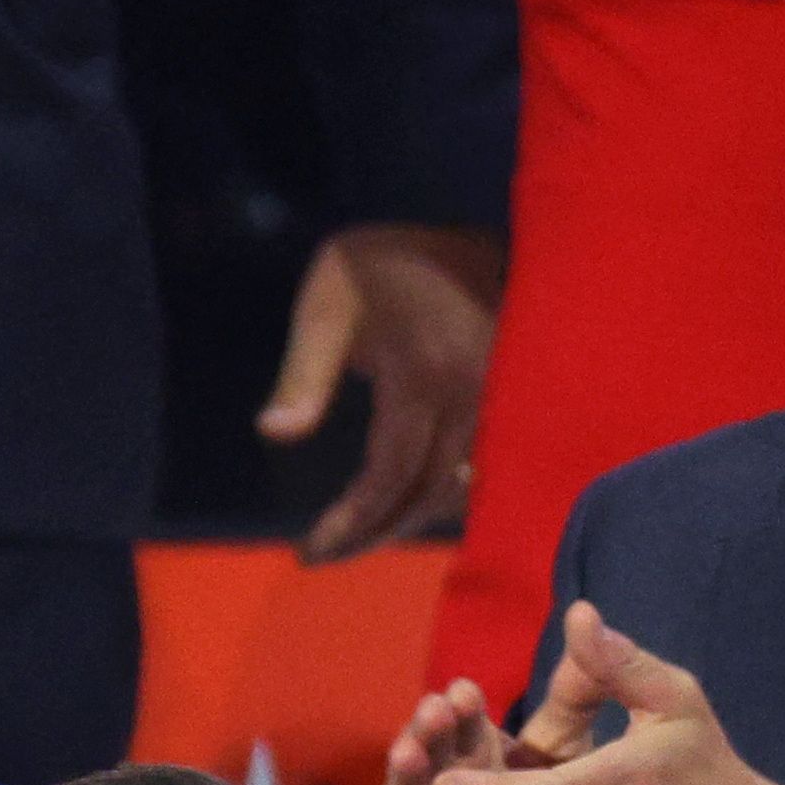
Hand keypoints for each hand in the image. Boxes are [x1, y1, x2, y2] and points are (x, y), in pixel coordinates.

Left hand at [261, 222, 502, 562]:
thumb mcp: (326, 304)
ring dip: (410, 519)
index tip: (311, 551)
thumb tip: (274, 432)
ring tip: (360, 536)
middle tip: (328, 555)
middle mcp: (472, 392)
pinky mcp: (510, 396)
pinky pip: (483, 465)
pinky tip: (407, 505)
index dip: (353, 522)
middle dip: (376, 533)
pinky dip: (444, 494)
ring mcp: (499, 396)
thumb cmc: (377, 264)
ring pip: (460, 486)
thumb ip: (303, 372)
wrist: (456, 230)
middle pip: (428, 493)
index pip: (391, 475)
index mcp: (425, 373)